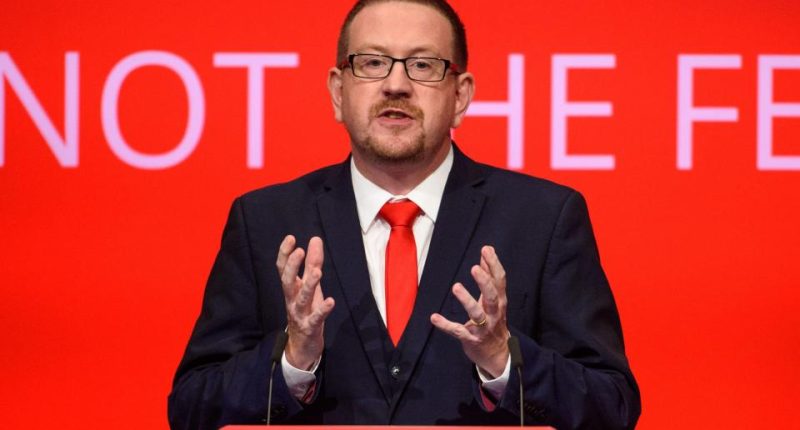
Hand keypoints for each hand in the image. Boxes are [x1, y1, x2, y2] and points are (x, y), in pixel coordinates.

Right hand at [276, 235, 334, 369]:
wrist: (301, 346)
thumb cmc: (306, 311)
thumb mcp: (310, 285)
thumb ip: (313, 262)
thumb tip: (315, 239)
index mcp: (291, 288)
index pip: (283, 269)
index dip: (284, 254)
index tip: (290, 238)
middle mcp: (292, 300)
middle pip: (287, 282)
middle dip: (292, 267)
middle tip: (299, 251)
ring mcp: (299, 314)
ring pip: (302, 299)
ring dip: (309, 285)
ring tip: (317, 272)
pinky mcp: (310, 328)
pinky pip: (315, 318)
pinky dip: (322, 310)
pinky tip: (331, 301)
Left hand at [431, 246, 509, 377]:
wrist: (499, 354)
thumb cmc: (494, 320)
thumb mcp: (494, 298)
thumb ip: (489, 275)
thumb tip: (487, 251)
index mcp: (499, 301)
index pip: (499, 281)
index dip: (494, 265)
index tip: (486, 249)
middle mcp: (493, 313)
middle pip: (491, 296)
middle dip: (484, 282)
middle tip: (475, 268)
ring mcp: (483, 327)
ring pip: (476, 313)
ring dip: (466, 300)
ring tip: (456, 287)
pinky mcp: (470, 339)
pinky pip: (457, 331)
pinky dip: (445, 325)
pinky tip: (434, 317)